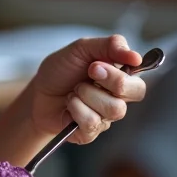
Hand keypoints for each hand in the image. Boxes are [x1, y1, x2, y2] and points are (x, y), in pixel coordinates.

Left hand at [28, 34, 145, 144]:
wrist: (37, 91)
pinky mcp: (91, 131)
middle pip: (135, 94)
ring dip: (87, 94)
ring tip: (74, 90)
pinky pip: (93, 122)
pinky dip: (76, 108)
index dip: (120, 73)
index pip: (138, 81)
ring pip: (114, 109)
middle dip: (110, 81)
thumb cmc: (61, 70)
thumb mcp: (81, 49)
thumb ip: (109, 45)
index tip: (95, 65)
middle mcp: (117, 98)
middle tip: (87, 74)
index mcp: (119, 78)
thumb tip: (136, 56)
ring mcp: (105, 117)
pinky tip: (69, 103)